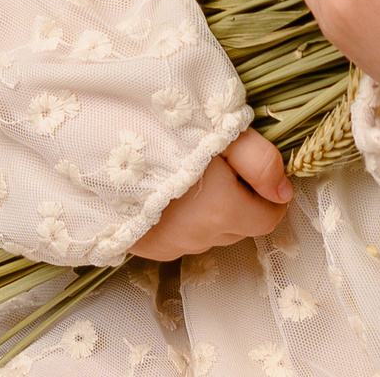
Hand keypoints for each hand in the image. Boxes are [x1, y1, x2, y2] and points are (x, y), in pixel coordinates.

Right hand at [129, 131, 291, 260]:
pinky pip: (183, 239)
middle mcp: (200, 237)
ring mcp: (172, 247)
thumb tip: (284, 190)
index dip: (269, 195)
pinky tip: (169, 192)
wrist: (94, 147)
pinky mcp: (148, 249)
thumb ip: (260, 161)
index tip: (255, 170)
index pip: (269, 218)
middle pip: (241, 227)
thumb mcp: (219, 131)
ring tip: (190, 174)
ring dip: (213, 212)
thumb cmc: (160, 130)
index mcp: (222, 210)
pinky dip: (186, 220)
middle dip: (242, 201)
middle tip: (219, 164)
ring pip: (212, 234)